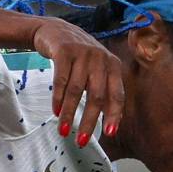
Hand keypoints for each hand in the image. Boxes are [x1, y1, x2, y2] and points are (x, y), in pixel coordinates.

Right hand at [31, 18, 125, 146]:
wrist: (55, 30)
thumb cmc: (78, 57)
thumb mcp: (95, 69)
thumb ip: (104, 89)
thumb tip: (110, 123)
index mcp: (112, 65)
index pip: (117, 94)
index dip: (114, 115)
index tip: (109, 134)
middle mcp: (100, 58)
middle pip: (97, 96)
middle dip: (89, 121)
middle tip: (81, 141)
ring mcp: (82, 53)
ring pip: (77, 90)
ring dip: (70, 114)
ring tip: (64, 131)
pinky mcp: (64, 51)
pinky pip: (61, 80)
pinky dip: (58, 98)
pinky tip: (56, 112)